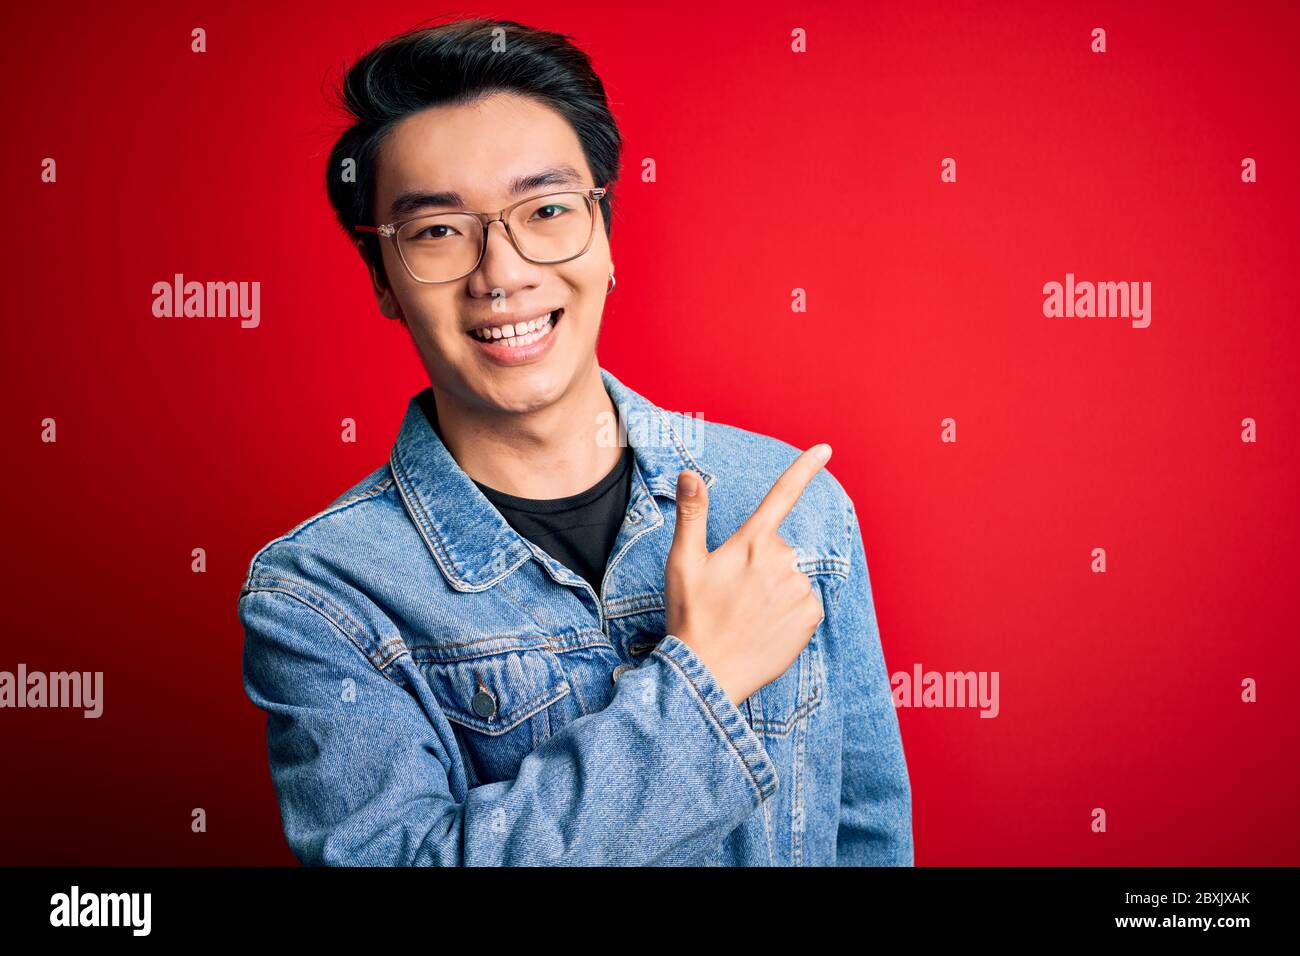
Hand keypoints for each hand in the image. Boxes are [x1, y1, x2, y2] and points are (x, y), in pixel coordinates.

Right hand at [664, 444, 831, 705]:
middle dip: (759, 565)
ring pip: (791, 577)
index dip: (804, 469)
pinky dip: (789, 613)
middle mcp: (781, 560)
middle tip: (730, 594)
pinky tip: (765, 628)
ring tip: (745, 616)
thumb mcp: (682, 562)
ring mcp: (799, 589)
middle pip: (777, 550)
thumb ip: (692, 514)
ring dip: (774, 591)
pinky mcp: (811, 617)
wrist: (707, 674)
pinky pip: (805, 604)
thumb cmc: (691, 616)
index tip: (826, 449)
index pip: (781, 496)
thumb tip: (690, 473)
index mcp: (751, 542)